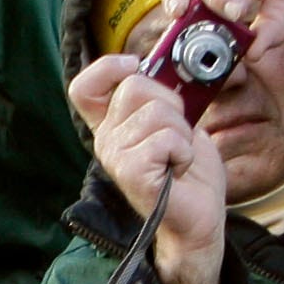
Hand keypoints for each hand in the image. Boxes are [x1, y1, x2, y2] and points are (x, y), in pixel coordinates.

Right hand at [70, 53, 227, 283]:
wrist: (198, 217)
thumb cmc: (187, 173)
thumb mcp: (176, 123)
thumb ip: (163, 97)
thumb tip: (168, 69)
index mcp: (112, 125)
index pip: (85, 86)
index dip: (108, 68)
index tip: (134, 66)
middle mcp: (106, 139)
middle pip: (135, 87)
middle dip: (171, 103)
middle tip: (176, 135)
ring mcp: (115, 156)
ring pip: (158, 113)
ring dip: (182, 133)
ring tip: (177, 156)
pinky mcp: (131, 172)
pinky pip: (166, 138)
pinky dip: (184, 151)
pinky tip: (177, 168)